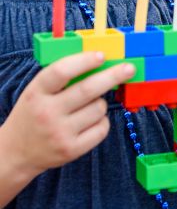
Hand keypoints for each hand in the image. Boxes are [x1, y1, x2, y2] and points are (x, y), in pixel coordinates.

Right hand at [1, 52, 135, 179]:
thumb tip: (100, 60)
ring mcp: (59, 133)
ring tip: (89, 104)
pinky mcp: (72, 150)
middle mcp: (46, 113)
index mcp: (36, 92)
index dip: (84, 61)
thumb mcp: (38, 91)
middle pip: (87, 90)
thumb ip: (62, 77)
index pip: (61, 72)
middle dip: (112, 76)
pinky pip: (102, 128)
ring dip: (102, 102)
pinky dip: (102, 120)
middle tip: (129, 68)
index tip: (101, 55)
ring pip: (98, 108)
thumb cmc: (34, 113)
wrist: (16, 152)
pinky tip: (90, 120)